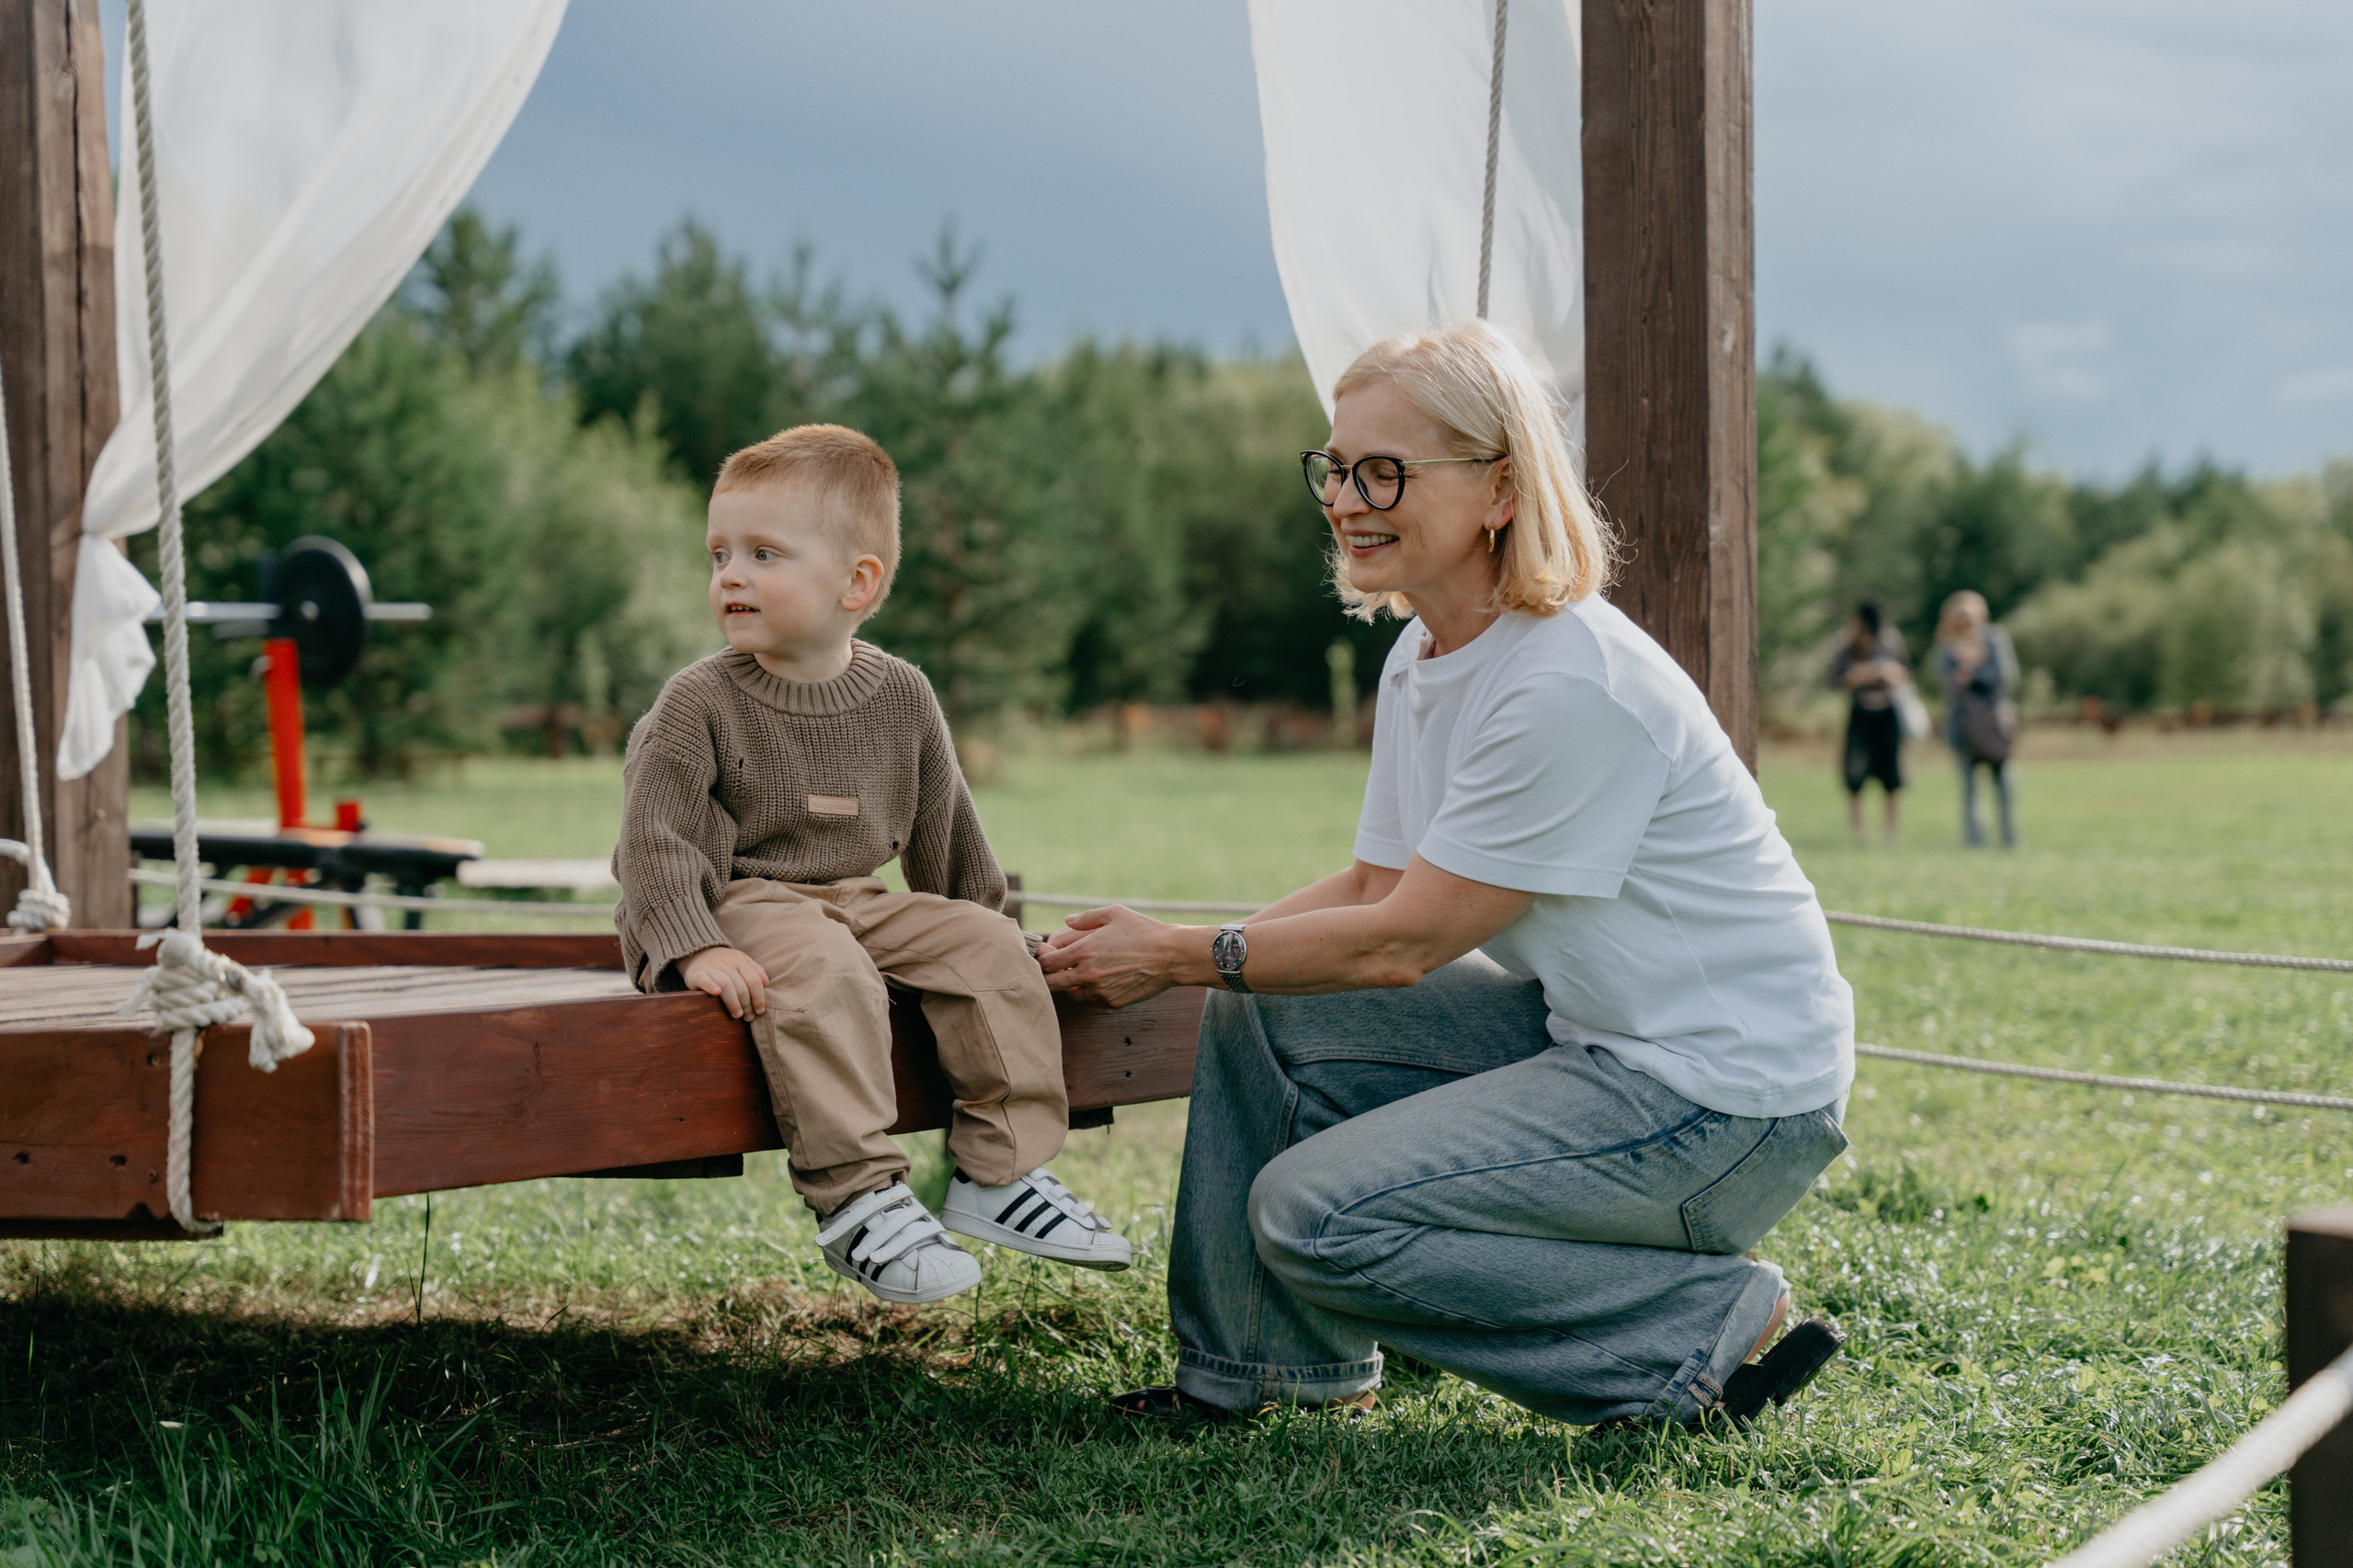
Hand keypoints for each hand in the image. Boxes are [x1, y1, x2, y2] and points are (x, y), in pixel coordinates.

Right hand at [680, 945, 768, 1019]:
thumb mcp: (741, 961)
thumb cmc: (724, 963)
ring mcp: (712, 968)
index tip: (760, 1011)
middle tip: (749, 1017)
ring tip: (737, 1014)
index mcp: (740, 961)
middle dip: (747, 1004)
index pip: (753, 980)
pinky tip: (716, 993)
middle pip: (741, 985)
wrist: (698, 953)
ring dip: (733, 1001)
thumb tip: (766, 983)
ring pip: (726, 984)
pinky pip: (704, 979)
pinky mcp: (697, 973)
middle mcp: (727, 963)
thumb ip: (755, 971)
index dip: (759, 997)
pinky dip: (710, 985)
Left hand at [1037, 906, 1182, 1007]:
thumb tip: (1067, 921)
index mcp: (1084, 951)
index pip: (1047, 964)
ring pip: (1072, 995)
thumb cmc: (1143, 930)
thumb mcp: (1114, 913)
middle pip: (1052, 985)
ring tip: (1083, 973)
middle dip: (1050, 977)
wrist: (1171, 956)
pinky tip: (1104, 980)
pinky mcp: (1112, 1003)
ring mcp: (1100, 991)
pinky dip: (1093, 993)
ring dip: (1072, 986)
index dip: (1044, 960)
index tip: (1049, 956)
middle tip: (1057, 970)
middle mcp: (1088, 974)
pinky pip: (1093, 1001)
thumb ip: (1086, 918)